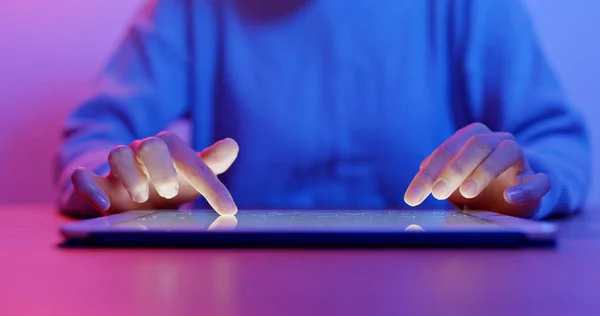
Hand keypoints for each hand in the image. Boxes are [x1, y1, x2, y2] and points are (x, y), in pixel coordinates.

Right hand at [71, 132, 238, 215]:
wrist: (131, 193)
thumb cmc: (169, 181)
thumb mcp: (191, 175)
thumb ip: (211, 163)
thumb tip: (232, 144)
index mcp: (170, 150)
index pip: (192, 161)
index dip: (212, 185)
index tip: (229, 209)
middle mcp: (143, 154)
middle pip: (150, 145)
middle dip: (161, 166)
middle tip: (170, 191)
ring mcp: (117, 167)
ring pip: (117, 155)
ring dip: (130, 174)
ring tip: (142, 197)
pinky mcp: (94, 183)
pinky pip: (83, 178)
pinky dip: (89, 188)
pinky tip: (103, 205)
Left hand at [404, 123, 550, 217]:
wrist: (511, 194)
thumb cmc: (473, 182)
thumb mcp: (451, 179)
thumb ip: (435, 175)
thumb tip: (420, 178)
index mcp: (472, 136)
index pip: (446, 150)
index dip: (428, 173)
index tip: (413, 197)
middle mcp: (498, 141)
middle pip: (476, 145)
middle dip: (454, 168)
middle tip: (437, 192)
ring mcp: (520, 159)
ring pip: (506, 153)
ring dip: (484, 171)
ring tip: (466, 193)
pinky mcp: (537, 179)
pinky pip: (539, 180)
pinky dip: (525, 188)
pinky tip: (508, 197)